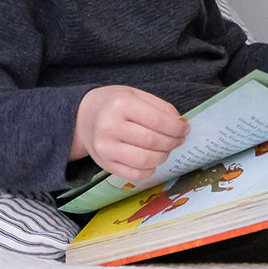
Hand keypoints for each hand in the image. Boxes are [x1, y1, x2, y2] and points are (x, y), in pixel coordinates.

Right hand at [71, 86, 188, 181]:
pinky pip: (136, 174)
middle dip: (172, 142)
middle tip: (178, 139)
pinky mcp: (105, 164)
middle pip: (153, 142)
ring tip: (165, 148)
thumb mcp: (134, 94)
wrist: (83, 117)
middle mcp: (109, 126)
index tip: (184, 129)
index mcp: (119, 104)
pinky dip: (150, 168)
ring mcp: (105, 148)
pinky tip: (151, 158)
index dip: (177, 128)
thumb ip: (160, 107)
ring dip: (163, 156)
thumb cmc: (113, 104)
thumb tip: (181, 125)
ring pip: (146, 161)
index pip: (157, 121)